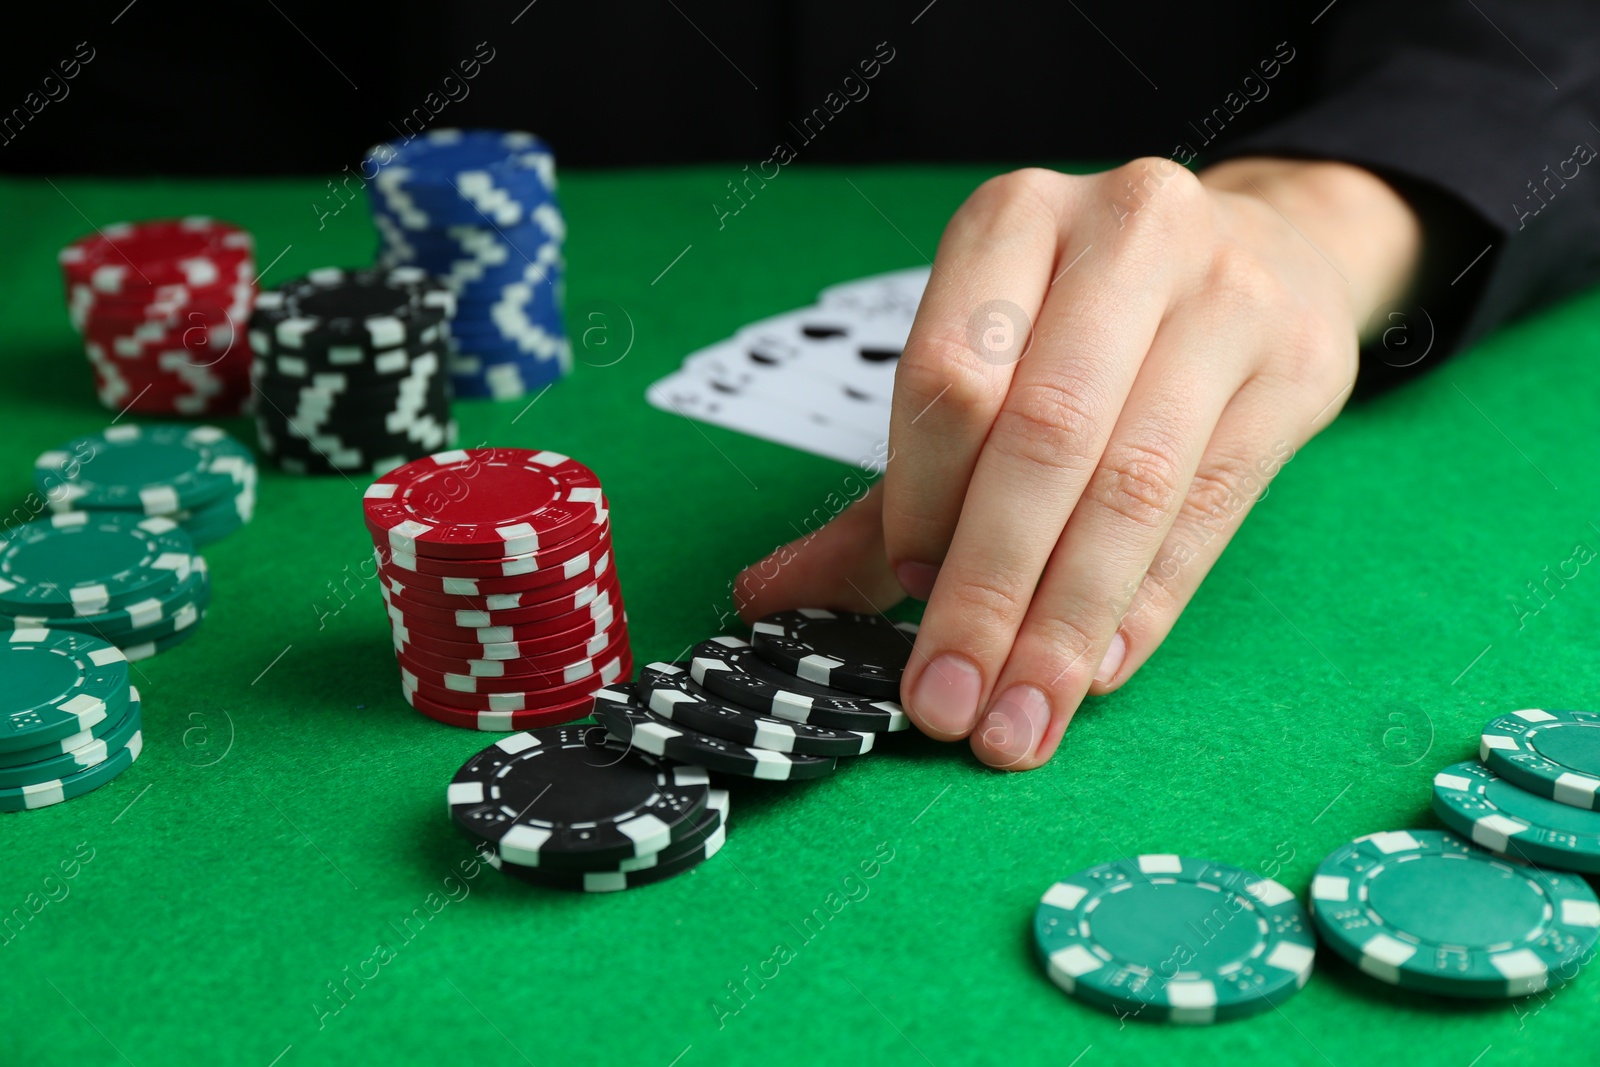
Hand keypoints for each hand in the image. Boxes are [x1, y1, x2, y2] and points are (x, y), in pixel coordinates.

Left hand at [735, 157, 1420, 768]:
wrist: (1267, 258)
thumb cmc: (1085, 332)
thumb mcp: (985, 373)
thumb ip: (884, 493)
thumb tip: (767, 598)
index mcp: (1013, 220)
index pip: (951, 373)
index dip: (923, 497)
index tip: (905, 591)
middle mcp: (1125, 231)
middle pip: (1043, 434)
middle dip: (987, 590)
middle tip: (948, 705)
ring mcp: (1226, 290)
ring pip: (1134, 481)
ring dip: (1065, 624)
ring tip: (1020, 722)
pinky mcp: (1298, 363)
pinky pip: (1211, 509)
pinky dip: (1145, 606)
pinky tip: (1096, 672)